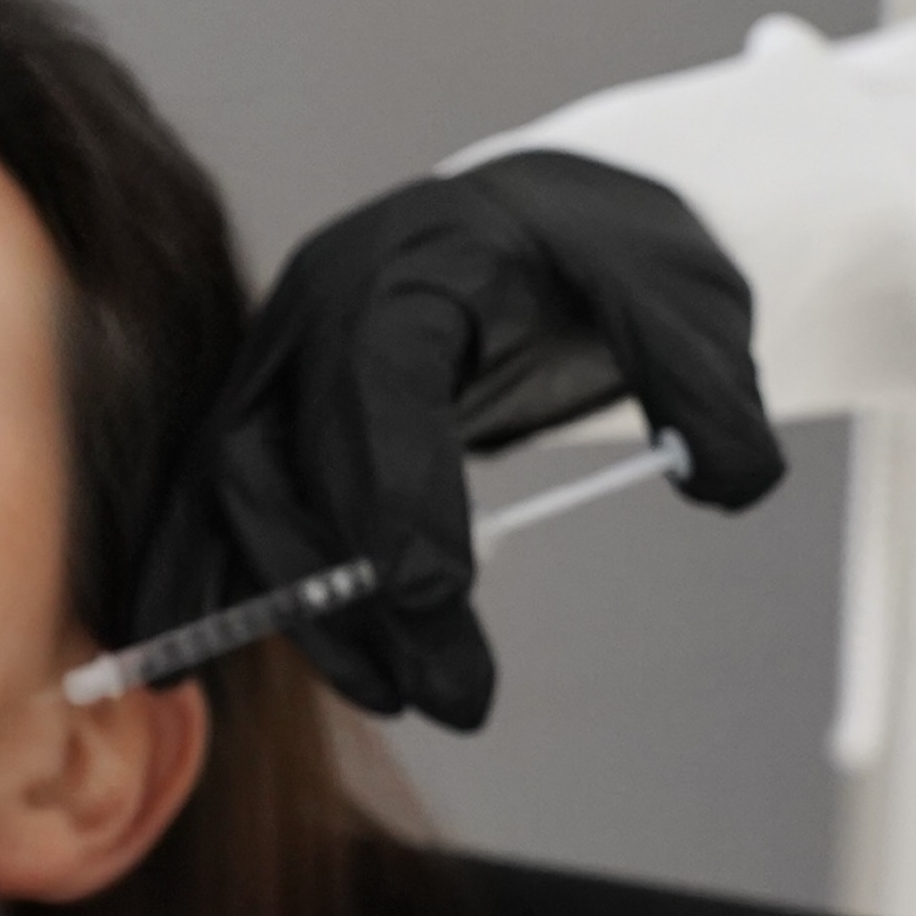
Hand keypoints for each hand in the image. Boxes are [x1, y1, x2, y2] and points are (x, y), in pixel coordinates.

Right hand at [135, 146, 785, 730]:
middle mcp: (326, 299)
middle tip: (453, 692)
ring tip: (398, 691)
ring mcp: (286, 353)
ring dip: (297, 602)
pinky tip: (187, 653)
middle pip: (295, 448)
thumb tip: (729, 480)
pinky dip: (200, 572)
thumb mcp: (689, 304)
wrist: (554, 223)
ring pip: (238, 484)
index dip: (395, 484)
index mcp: (425, 257)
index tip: (437, 594)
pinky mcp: (273, 407)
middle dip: (358, 585)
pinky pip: (212, 495)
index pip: (383, 373)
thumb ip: (712, 390)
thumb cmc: (614, 258)